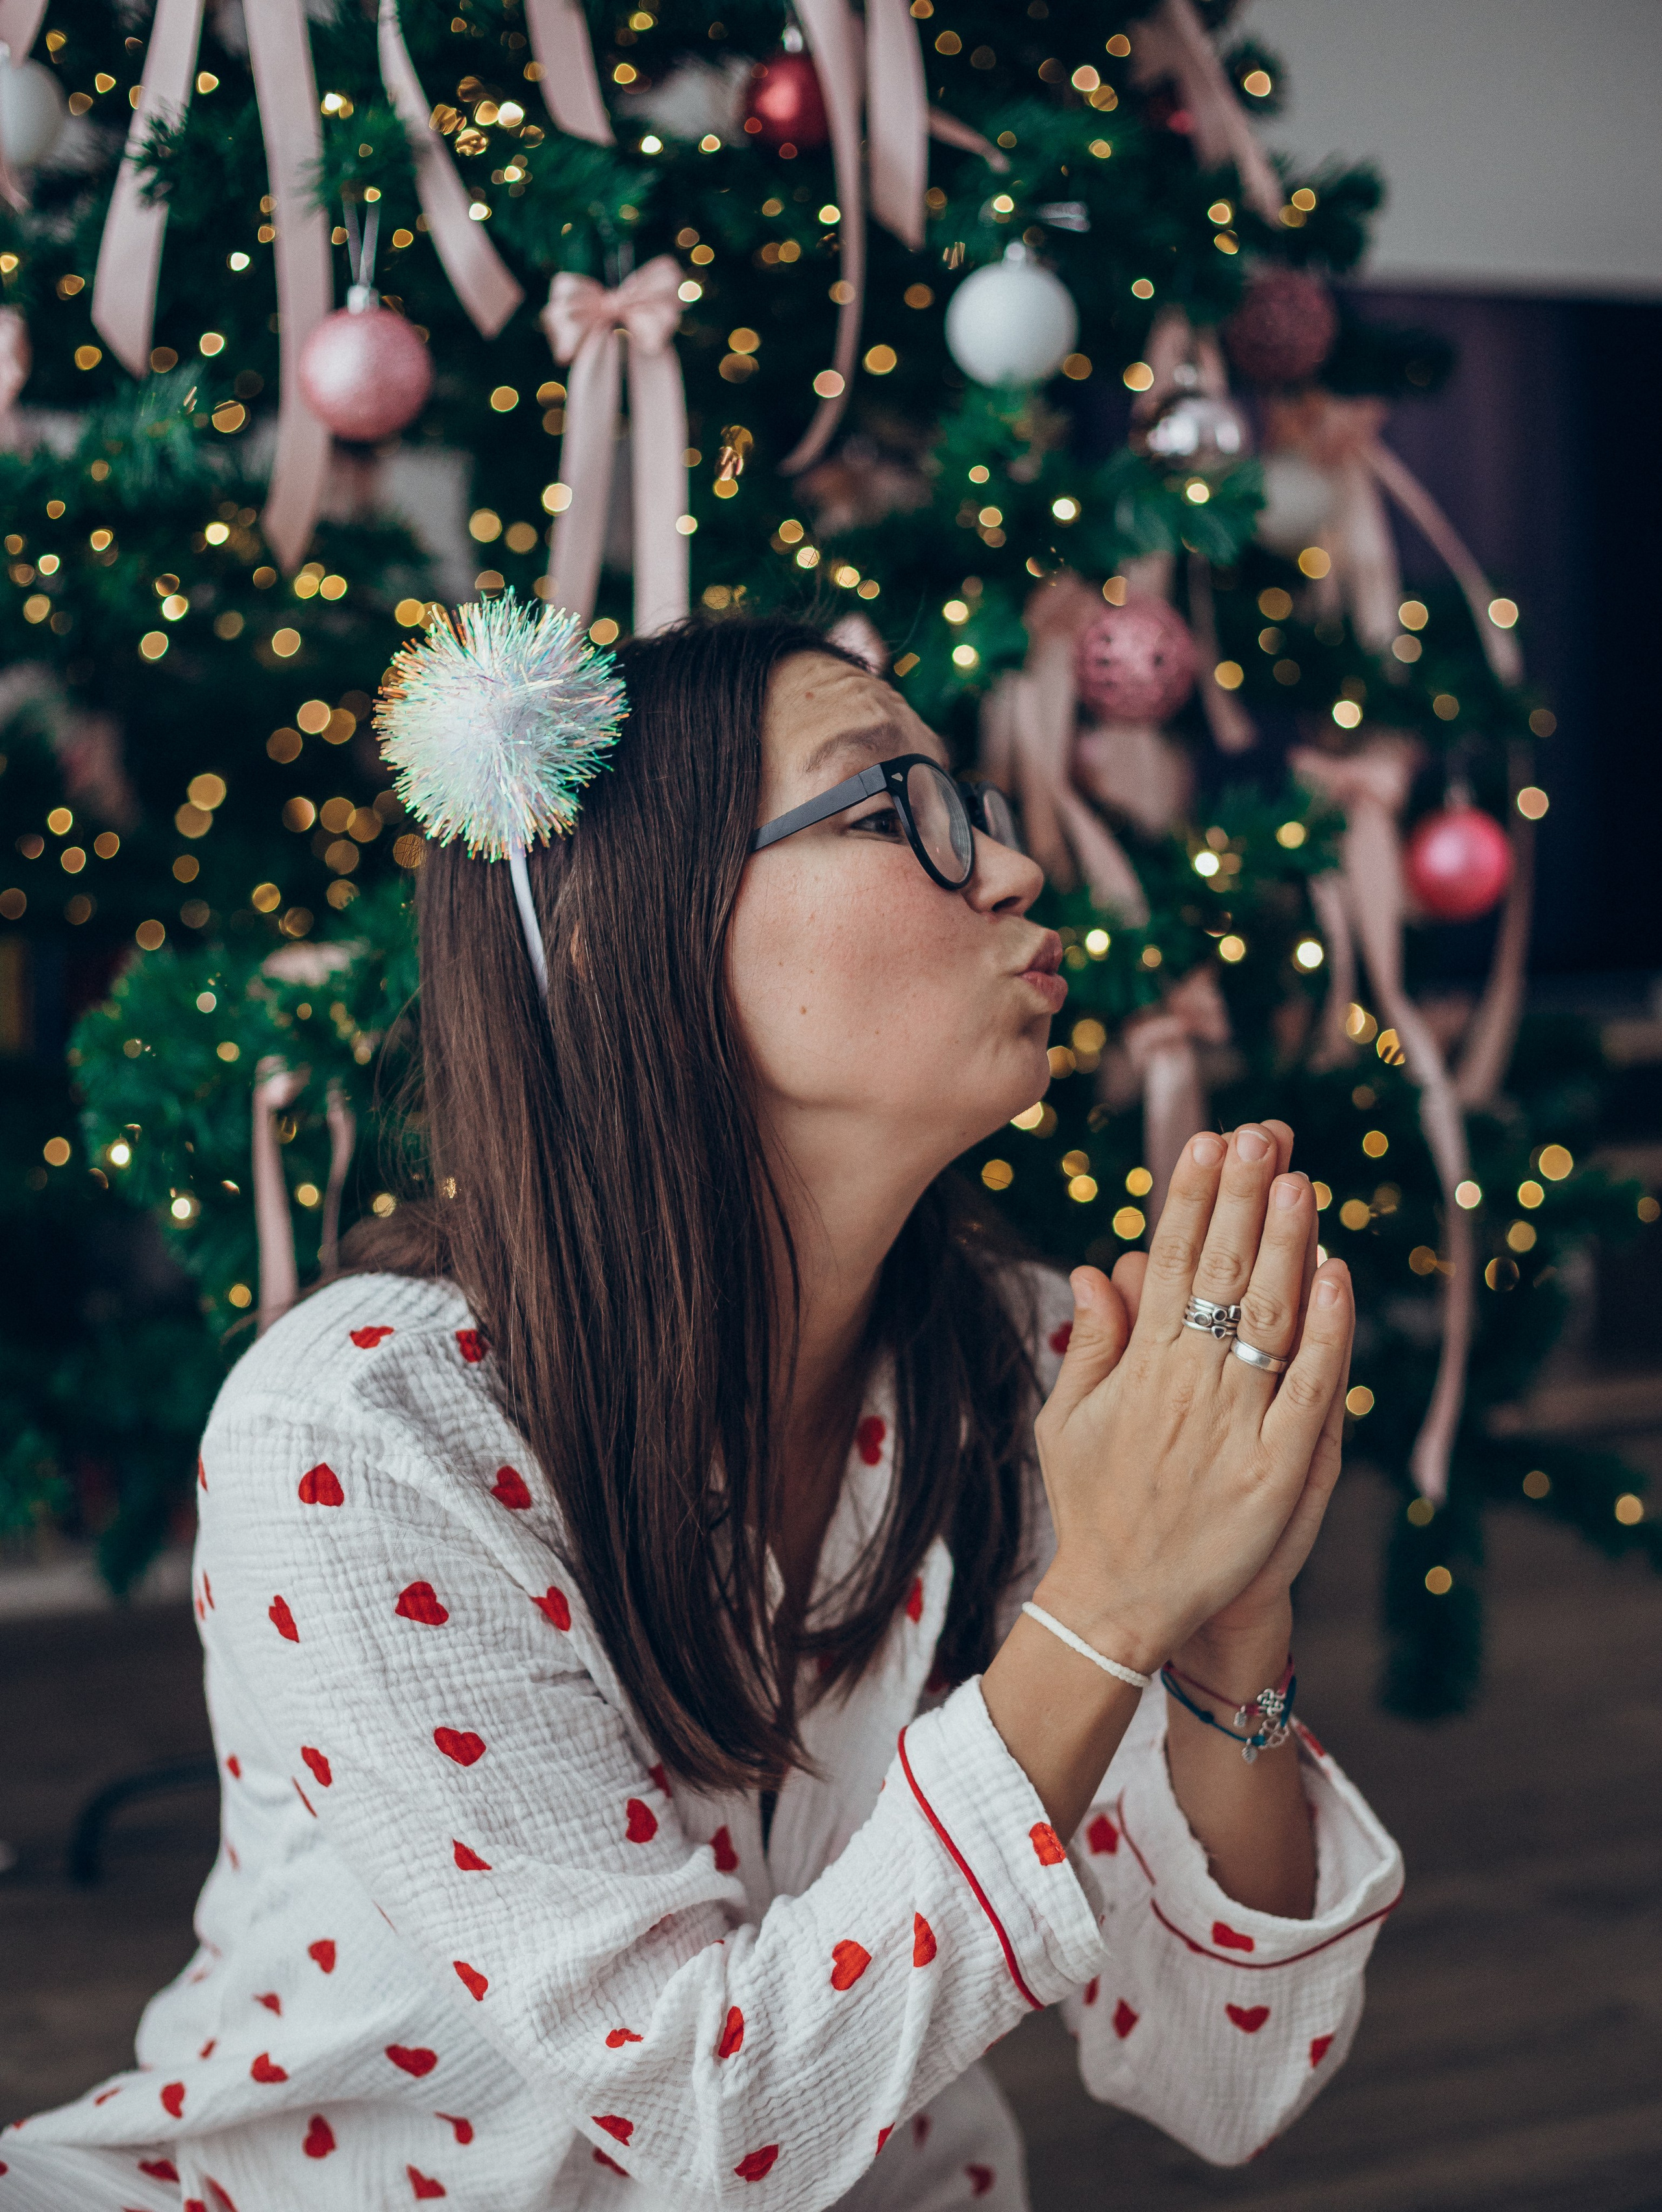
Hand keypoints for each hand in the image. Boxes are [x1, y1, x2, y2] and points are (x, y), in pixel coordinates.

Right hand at [1031, 1119, 1353, 1675]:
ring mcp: (1235, 1427)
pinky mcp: (1277, 1471)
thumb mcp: (1065, 1421)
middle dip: (1242, 1198)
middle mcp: (1186, 1386)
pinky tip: (1336, 1275)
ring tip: (1299, 1177)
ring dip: (1286, 1243)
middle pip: (1222, 1273)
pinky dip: (1327, 1332)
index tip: (1207, 1143)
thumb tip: (1100, 1264)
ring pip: (1268, 1316)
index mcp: (1136, 1368)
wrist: (1120, 1603)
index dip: (1190, 1199)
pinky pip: (1310, 1389)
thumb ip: (1091, 1341)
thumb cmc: (1092, 1507)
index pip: (1169, 1262)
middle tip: (1261, 1134)